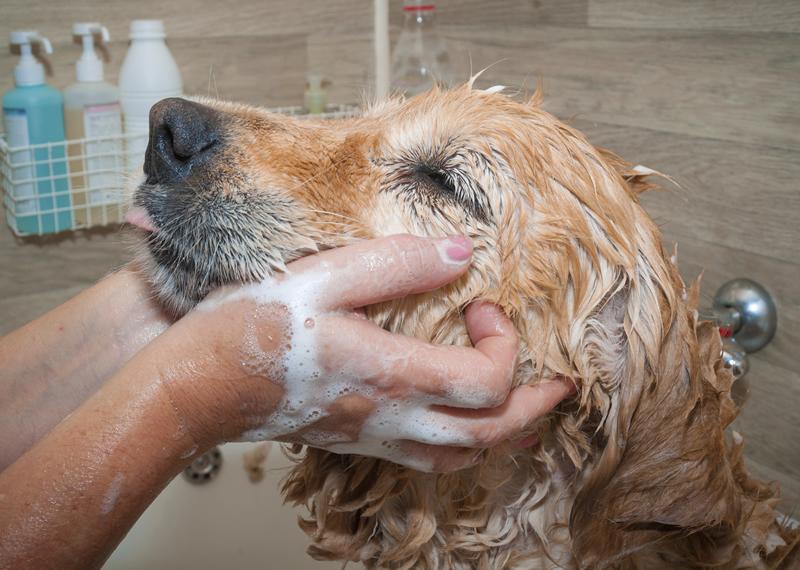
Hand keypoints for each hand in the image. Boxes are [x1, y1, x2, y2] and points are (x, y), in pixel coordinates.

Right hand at [153, 235, 574, 471]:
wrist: (199, 386)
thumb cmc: (250, 330)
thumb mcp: (322, 276)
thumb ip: (396, 264)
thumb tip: (460, 252)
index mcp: (391, 372)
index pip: (486, 382)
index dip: (506, 344)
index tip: (485, 308)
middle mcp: (392, 415)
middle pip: (490, 433)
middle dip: (535, 407)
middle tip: (559, 380)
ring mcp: (375, 434)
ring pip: (463, 458)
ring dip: (504, 433)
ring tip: (525, 408)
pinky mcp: (357, 439)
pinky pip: (428, 461)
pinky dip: (463, 447)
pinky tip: (459, 425)